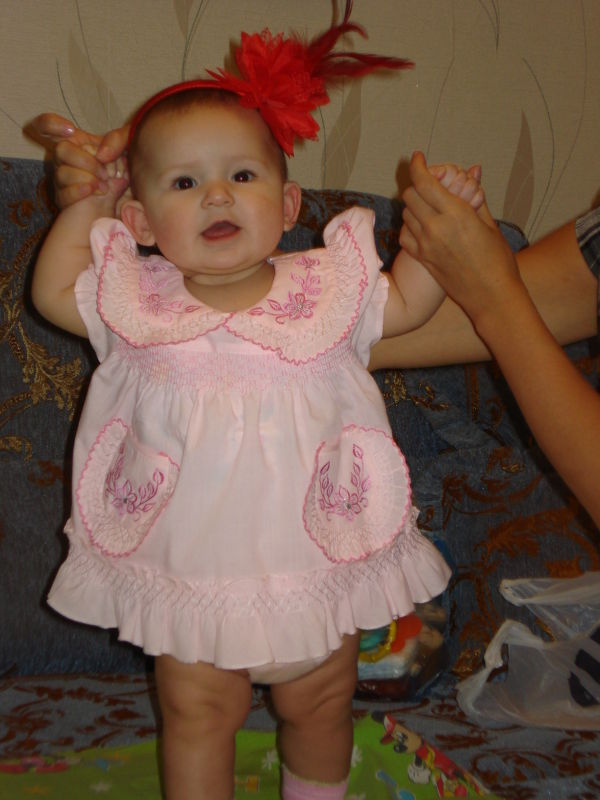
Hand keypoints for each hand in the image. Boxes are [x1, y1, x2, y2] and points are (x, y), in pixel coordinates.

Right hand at [26, 113, 129, 207]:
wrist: (127, 199)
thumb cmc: (122, 169)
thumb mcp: (126, 148)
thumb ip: (118, 140)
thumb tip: (101, 154)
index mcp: (75, 140)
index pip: (47, 125)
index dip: (51, 124)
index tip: (70, 130)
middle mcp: (64, 158)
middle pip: (61, 150)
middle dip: (85, 160)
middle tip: (105, 173)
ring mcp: (61, 179)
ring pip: (62, 173)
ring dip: (87, 178)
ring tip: (105, 186)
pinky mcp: (63, 199)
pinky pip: (64, 194)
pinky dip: (80, 191)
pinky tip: (94, 191)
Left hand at [399, 151, 520, 322]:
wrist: (491, 296)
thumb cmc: (498, 261)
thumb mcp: (490, 225)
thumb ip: (476, 196)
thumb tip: (473, 170)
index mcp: (456, 214)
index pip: (425, 182)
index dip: (418, 165)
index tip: (418, 157)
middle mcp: (435, 228)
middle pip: (410, 195)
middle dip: (417, 185)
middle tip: (428, 183)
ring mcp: (425, 245)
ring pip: (406, 214)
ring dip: (414, 204)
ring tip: (429, 205)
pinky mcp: (422, 259)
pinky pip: (406, 234)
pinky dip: (411, 225)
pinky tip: (423, 225)